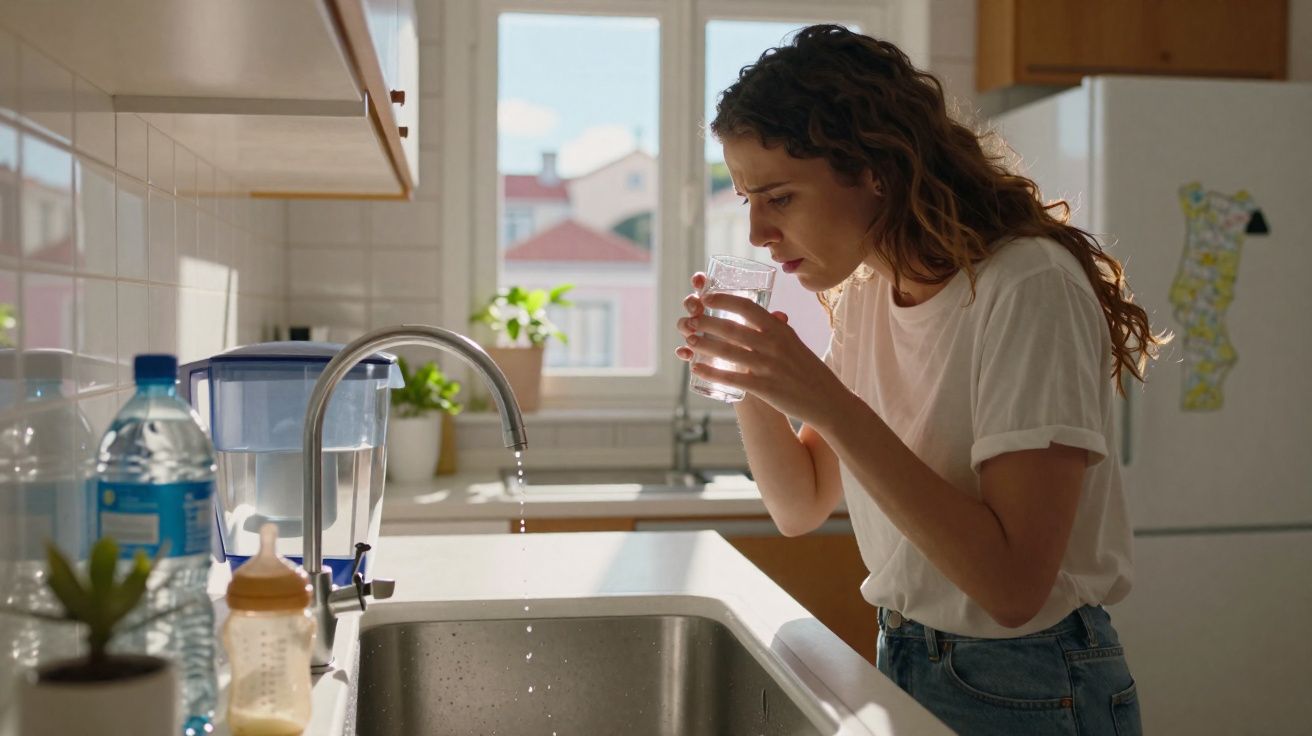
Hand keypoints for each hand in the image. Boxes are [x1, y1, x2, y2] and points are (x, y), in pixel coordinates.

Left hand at [674, 274, 844, 423]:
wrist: (827, 400)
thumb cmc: (809, 370)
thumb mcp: (795, 343)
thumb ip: (778, 329)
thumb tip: (769, 315)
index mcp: (780, 329)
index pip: (747, 306)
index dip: (723, 300)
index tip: (706, 297)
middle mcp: (773, 344)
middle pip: (732, 328)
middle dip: (705, 322)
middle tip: (689, 319)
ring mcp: (768, 366)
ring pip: (728, 351)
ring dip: (704, 345)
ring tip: (688, 340)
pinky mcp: (764, 388)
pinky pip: (732, 377)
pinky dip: (712, 371)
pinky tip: (696, 367)